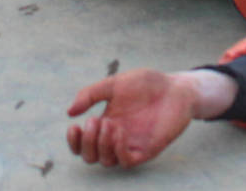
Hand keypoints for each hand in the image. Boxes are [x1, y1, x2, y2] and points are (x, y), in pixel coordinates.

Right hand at [65, 68, 231, 168]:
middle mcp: (116, 138)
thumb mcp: (114, 84)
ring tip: (109, 123)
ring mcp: (131, 145)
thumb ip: (91, 94)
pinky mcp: (146, 149)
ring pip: (106, 162)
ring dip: (101, 145)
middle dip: (86, 143)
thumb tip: (70, 112)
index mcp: (106, 123)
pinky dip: (118, 149)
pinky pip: (126, 161)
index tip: (74, 126)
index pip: (83, 144)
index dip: (74, 142)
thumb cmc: (147, 85)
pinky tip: (119, 131)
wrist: (176, 87)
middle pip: (91, 157)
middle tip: (93, 121)